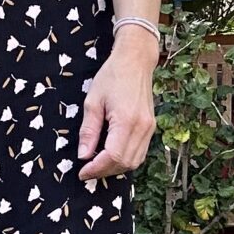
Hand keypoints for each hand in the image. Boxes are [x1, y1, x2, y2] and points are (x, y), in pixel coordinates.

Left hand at [76, 41, 156, 183]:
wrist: (135, 60)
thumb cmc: (112, 76)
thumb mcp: (92, 101)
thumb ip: (88, 130)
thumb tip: (83, 155)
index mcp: (127, 120)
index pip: (113, 156)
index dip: (96, 168)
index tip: (82, 172)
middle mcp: (142, 128)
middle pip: (125, 163)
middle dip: (104, 171)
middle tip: (86, 170)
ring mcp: (150, 129)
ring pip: (135, 162)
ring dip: (115, 168)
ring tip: (97, 165)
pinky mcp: (151, 128)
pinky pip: (140, 153)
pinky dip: (126, 160)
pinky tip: (111, 156)